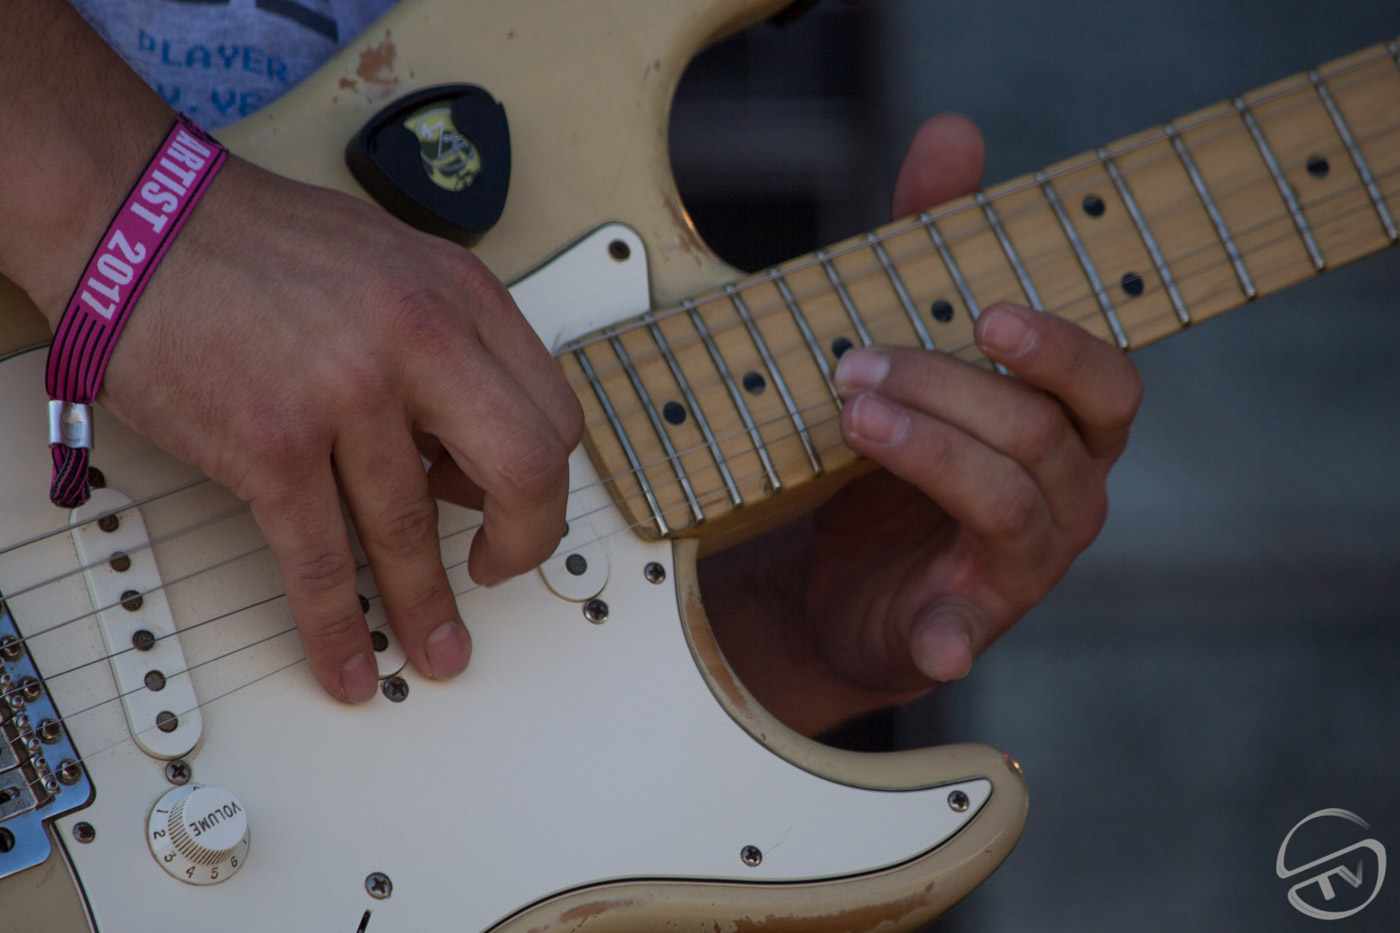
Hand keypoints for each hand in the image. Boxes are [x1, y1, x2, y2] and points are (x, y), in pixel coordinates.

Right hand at [99, 157, 582, 702]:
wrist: (134, 220)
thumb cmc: (257, 241)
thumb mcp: (395, 267)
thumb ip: (448, 349)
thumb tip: (465, 451)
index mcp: (459, 296)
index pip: (550, 413)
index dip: (545, 480)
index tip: (523, 511)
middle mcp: (419, 339)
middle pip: (525, 469)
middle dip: (526, 543)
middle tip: (502, 574)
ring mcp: (346, 393)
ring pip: (415, 530)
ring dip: (428, 607)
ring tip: (436, 649)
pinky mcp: (272, 443)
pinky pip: (321, 560)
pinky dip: (338, 626)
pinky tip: (351, 660)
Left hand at [700, 114, 1141, 736]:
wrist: (839, 576)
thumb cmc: (895, 450)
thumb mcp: (910, 344)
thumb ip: (935, 246)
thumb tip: (954, 133)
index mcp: (1068, 427)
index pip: (1105, 384)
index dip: (1058, 349)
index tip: (988, 315)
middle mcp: (1066, 495)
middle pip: (1043, 436)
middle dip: (951, 389)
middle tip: (855, 362)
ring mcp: (1022, 566)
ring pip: (1004, 503)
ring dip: (927, 453)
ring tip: (850, 416)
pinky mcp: (966, 622)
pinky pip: (969, 630)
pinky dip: (949, 633)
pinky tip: (930, 638)